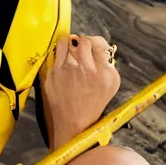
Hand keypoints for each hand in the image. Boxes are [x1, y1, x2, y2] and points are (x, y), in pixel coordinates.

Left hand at [42, 34, 120, 149]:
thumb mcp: (111, 85)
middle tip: (81, 49)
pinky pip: (57, 50)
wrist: (74, 123)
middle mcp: (86, 69)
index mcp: (103, 72)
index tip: (92, 47)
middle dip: (83, 43)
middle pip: (83, 40)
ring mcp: (68, 69)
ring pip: (68, 41)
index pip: (98, 43)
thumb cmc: (93, 104)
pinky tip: (63, 58)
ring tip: (71, 51)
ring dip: (70, 44)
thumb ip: (107, 64)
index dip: (95, 43)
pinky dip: (60, 51)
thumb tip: (100, 48)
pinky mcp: (54, 72)